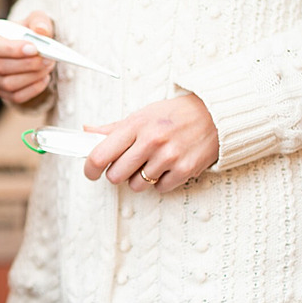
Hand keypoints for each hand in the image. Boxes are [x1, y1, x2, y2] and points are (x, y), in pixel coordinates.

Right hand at [0, 10, 55, 103]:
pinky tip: (44, 78)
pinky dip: (33, 89)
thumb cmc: (30, 32)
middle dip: (27, 64)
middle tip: (48, 59)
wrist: (32, 49)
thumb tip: (41, 30)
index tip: (34, 49)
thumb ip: (39, 21)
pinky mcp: (2, 92)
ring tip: (48, 66)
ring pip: (8, 84)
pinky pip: (16, 96)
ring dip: (32, 76)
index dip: (11, 49)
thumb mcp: (36, 20)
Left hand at [83, 94, 218, 192]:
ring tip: (152, 162)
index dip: (90, 169)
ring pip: (136, 185)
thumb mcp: (142, 115)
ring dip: (140, 178)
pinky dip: (161, 181)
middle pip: (115, 176)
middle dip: (118, 173)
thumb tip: (86, 132)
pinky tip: (168, 166)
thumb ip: (113, 128)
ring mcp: (169, 156)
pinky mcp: (185, 170)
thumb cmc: (174, 115)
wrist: (215, 114)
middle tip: (128, 164)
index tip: (91, 172)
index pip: (100, 155)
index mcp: (136, 125)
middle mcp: (151, 141)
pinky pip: (159, 188)